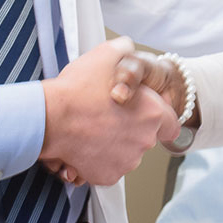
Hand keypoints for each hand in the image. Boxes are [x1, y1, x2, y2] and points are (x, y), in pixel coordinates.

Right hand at [40, 37, 179, 185]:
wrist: (50, 118)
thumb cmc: (78, 88)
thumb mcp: (107, 54)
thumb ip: (125, 49)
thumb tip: (127, 47)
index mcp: (152, 113)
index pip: (172, 126)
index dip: (160, 120)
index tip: (145, 117)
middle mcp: (144, 139)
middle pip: (145, 138)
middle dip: (130, 129)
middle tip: (107, 116)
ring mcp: (126, 161)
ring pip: (125, 153)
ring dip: (113, 144)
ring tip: (91, 129)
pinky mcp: (107, 175)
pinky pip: (106, 167)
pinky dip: (97, 160)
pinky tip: (84, 144)